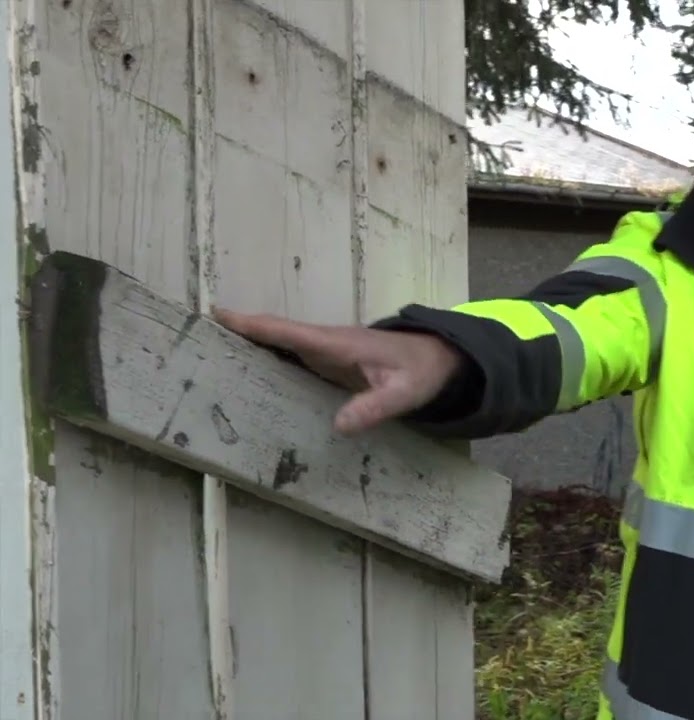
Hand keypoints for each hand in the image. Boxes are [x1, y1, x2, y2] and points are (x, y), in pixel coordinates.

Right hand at [213, 308, 463, 435]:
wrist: (438, 357)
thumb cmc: (421, 372)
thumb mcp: (404, 394)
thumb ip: (374, 407)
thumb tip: (338, 426)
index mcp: (339, 343)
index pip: (290, 332)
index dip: (255, 325)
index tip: (219, 315)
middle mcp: (326, 342)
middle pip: (275, 334)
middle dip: (238, 331)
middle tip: (195, 335)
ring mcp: (325, 350)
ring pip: (279, 343)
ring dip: (247, 343)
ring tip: (206, 352)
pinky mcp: (328, 360)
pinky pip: (290, 355)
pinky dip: (266, 356)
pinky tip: (245, 370)